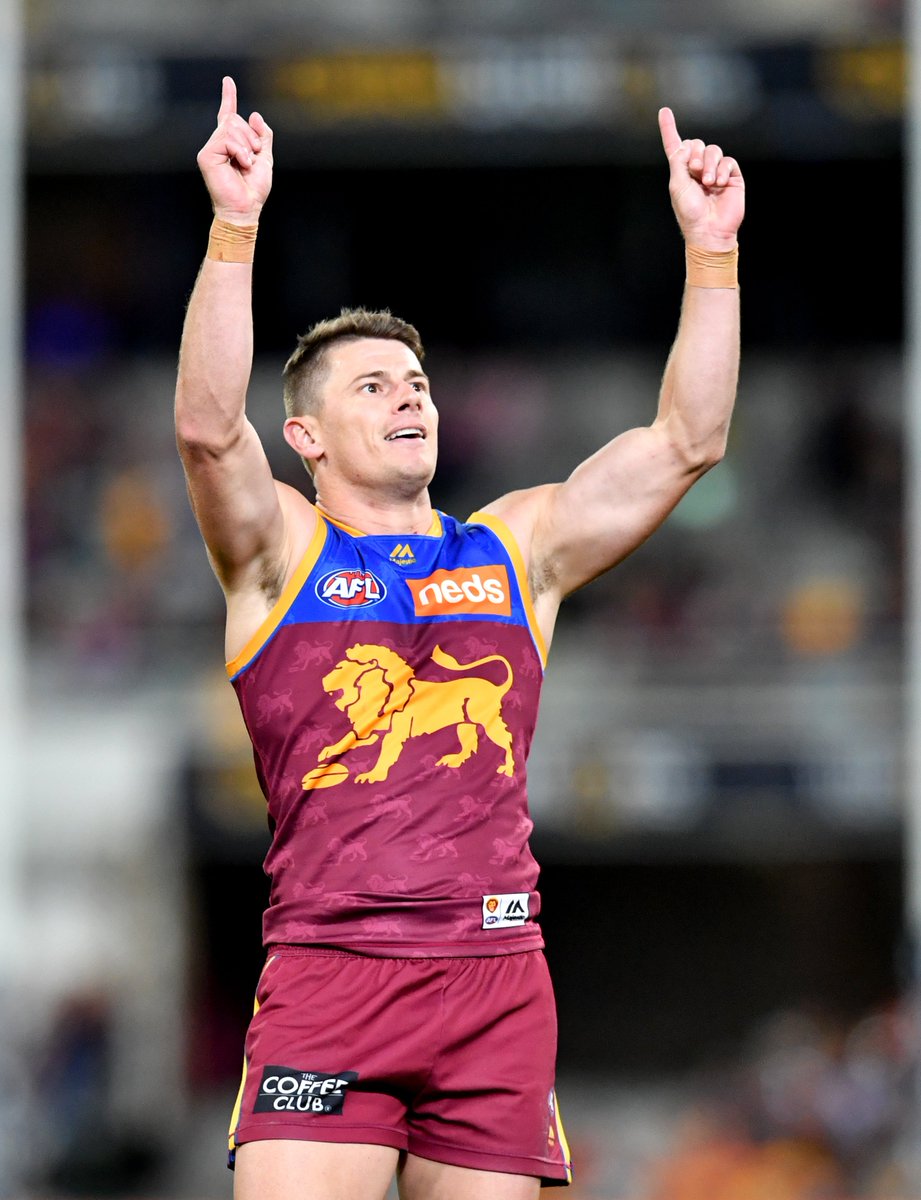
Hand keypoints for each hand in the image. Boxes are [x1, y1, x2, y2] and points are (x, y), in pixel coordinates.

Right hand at [196, 76, 273, 223]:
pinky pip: (227, 139)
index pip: (227, 115)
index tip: (228, 81)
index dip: (228, 97)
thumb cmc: (253, 189)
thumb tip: (254, 115)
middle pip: (235, 120)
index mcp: (230, 144)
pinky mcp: (206, 156)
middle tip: (253, 158)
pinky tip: (241, 164)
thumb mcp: (265, 158)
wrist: (246, 208)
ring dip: (247, 145)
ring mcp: (210, 149)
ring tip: (246, 164)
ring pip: (231, 127)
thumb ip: (262, 136)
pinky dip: (239, 151)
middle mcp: (218, 143)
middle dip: (251, 137)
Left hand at [658, 107, 743, 249]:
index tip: (664, 111)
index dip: (669, 128)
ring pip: (713, 150)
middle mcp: (698, 168)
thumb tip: (685, 144)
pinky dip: (723, 170)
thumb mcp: (677, 185)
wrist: (709, 229)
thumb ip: (678, 161)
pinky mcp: (731, 176)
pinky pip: (728, 161)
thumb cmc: (689, 212)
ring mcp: (715, 171)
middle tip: (695, 172)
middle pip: (697, 143)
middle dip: (695, 155)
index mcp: (681, 171)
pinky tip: (720, 184)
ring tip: (708, 183)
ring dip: (709, 165)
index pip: (674, 145)